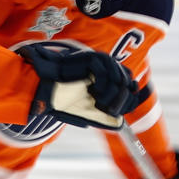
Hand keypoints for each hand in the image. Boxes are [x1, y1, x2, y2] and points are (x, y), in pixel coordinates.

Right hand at [18, 42, 137, 128]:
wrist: (47, 88)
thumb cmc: (67, 98)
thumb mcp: (90, 108)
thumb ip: (107, 110)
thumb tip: (123, 120)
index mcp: (111, 76)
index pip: (131, 86)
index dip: (130, 100)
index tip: (116, 110)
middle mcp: (109, 67)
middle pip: (128, 84)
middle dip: (120, 101)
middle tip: (106, 110)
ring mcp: (101, 61)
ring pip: (120, 80)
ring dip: (111, 96)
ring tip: (97, 103)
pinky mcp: (92, 58)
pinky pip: (106, 74)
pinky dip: (101, 87)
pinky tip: (91, 92)